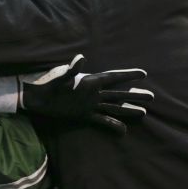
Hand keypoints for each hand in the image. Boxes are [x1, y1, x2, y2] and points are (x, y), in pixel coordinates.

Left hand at [19, 54, 152, 134]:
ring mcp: (89, 104)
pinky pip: (101, 121)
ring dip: (128, 109)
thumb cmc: (46, 84)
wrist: (35, 98)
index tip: (143, 73)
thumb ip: (71, 69)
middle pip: (118, 93)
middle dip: (134, 94)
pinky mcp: (83, 115)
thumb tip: (81, 58)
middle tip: (152, 96)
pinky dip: (112, 125)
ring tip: (144, 112)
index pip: (112, 77)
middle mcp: (92, 93)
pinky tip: (124, 131)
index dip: (127, 75)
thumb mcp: (60, 77)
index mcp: (89, 81)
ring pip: (113, 106)